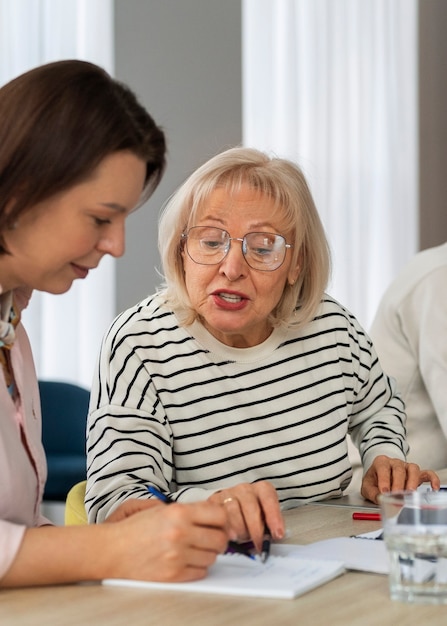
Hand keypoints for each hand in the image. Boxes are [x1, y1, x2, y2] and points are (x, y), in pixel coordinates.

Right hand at [105, 501, 228, 582]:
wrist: (113, 550)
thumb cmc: (136, 528)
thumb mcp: (162, 509)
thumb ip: (190, 511)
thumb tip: (217, 518)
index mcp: (179, 512)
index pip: (219, 515)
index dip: (223, 521)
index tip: (221, 525)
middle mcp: (180, 532)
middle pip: (220, 539)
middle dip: (219, 539)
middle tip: (210, 539)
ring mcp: (177, 555)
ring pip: (212, 557)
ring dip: (207, 554)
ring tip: (193, 549)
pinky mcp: (173, 574)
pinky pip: (200, 572)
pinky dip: (197, 567)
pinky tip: (187, 560)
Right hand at [207, 481, 283, 550]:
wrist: (229, 511)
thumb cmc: (250, 518)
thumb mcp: (264, 519)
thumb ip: (270, 525)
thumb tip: (276, 537)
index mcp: (261, 489)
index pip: (268, 497)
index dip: (273, 516)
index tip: (277, 534)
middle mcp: (245, 489)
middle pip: (250, 506)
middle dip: (256, 529)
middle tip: (259, 544)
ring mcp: (228, 493)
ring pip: (233, 511)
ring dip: (240, 529)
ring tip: (243, 538)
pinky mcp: (214, 501)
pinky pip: (218, 515)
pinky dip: (226, 529)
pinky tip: (230, 536)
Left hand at [361, 455, 439, 503]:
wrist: (380, 475)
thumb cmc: (374, 480)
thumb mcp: (367, 487)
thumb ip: (372, 493)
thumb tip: (381, 499)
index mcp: (381, 462)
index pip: (383, 468)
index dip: (384, 480)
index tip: (384, 492)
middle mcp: (395, 462)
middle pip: (399, 469)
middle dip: (398, 483)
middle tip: (397, 494)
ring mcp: (406, 467)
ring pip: (413, 469)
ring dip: (412, 481)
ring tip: (410, 492)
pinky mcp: (417, 474)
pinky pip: (427, 473)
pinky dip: (432, 479)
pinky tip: (434, 488)